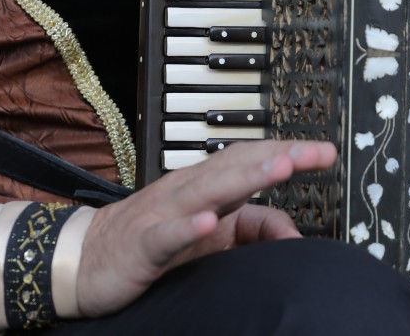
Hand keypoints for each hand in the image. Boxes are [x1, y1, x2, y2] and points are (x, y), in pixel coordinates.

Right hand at [75, 139, 336, 316]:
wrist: (84, 258)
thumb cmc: (153, 241)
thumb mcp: (211, 236)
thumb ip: (254, 231)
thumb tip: (296, 237)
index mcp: (206, 189)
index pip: (249, 160)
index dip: (287, 152)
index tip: (325, 152)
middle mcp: (187, 192)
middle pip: (236, 166)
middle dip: (277, 156)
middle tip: (315, 152)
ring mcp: (163, 215)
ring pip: (206, 191)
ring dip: (244, 178)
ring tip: (280, 168)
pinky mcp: (142, 245)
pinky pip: (166, 234)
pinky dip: (187, 227)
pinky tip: (208, 223)